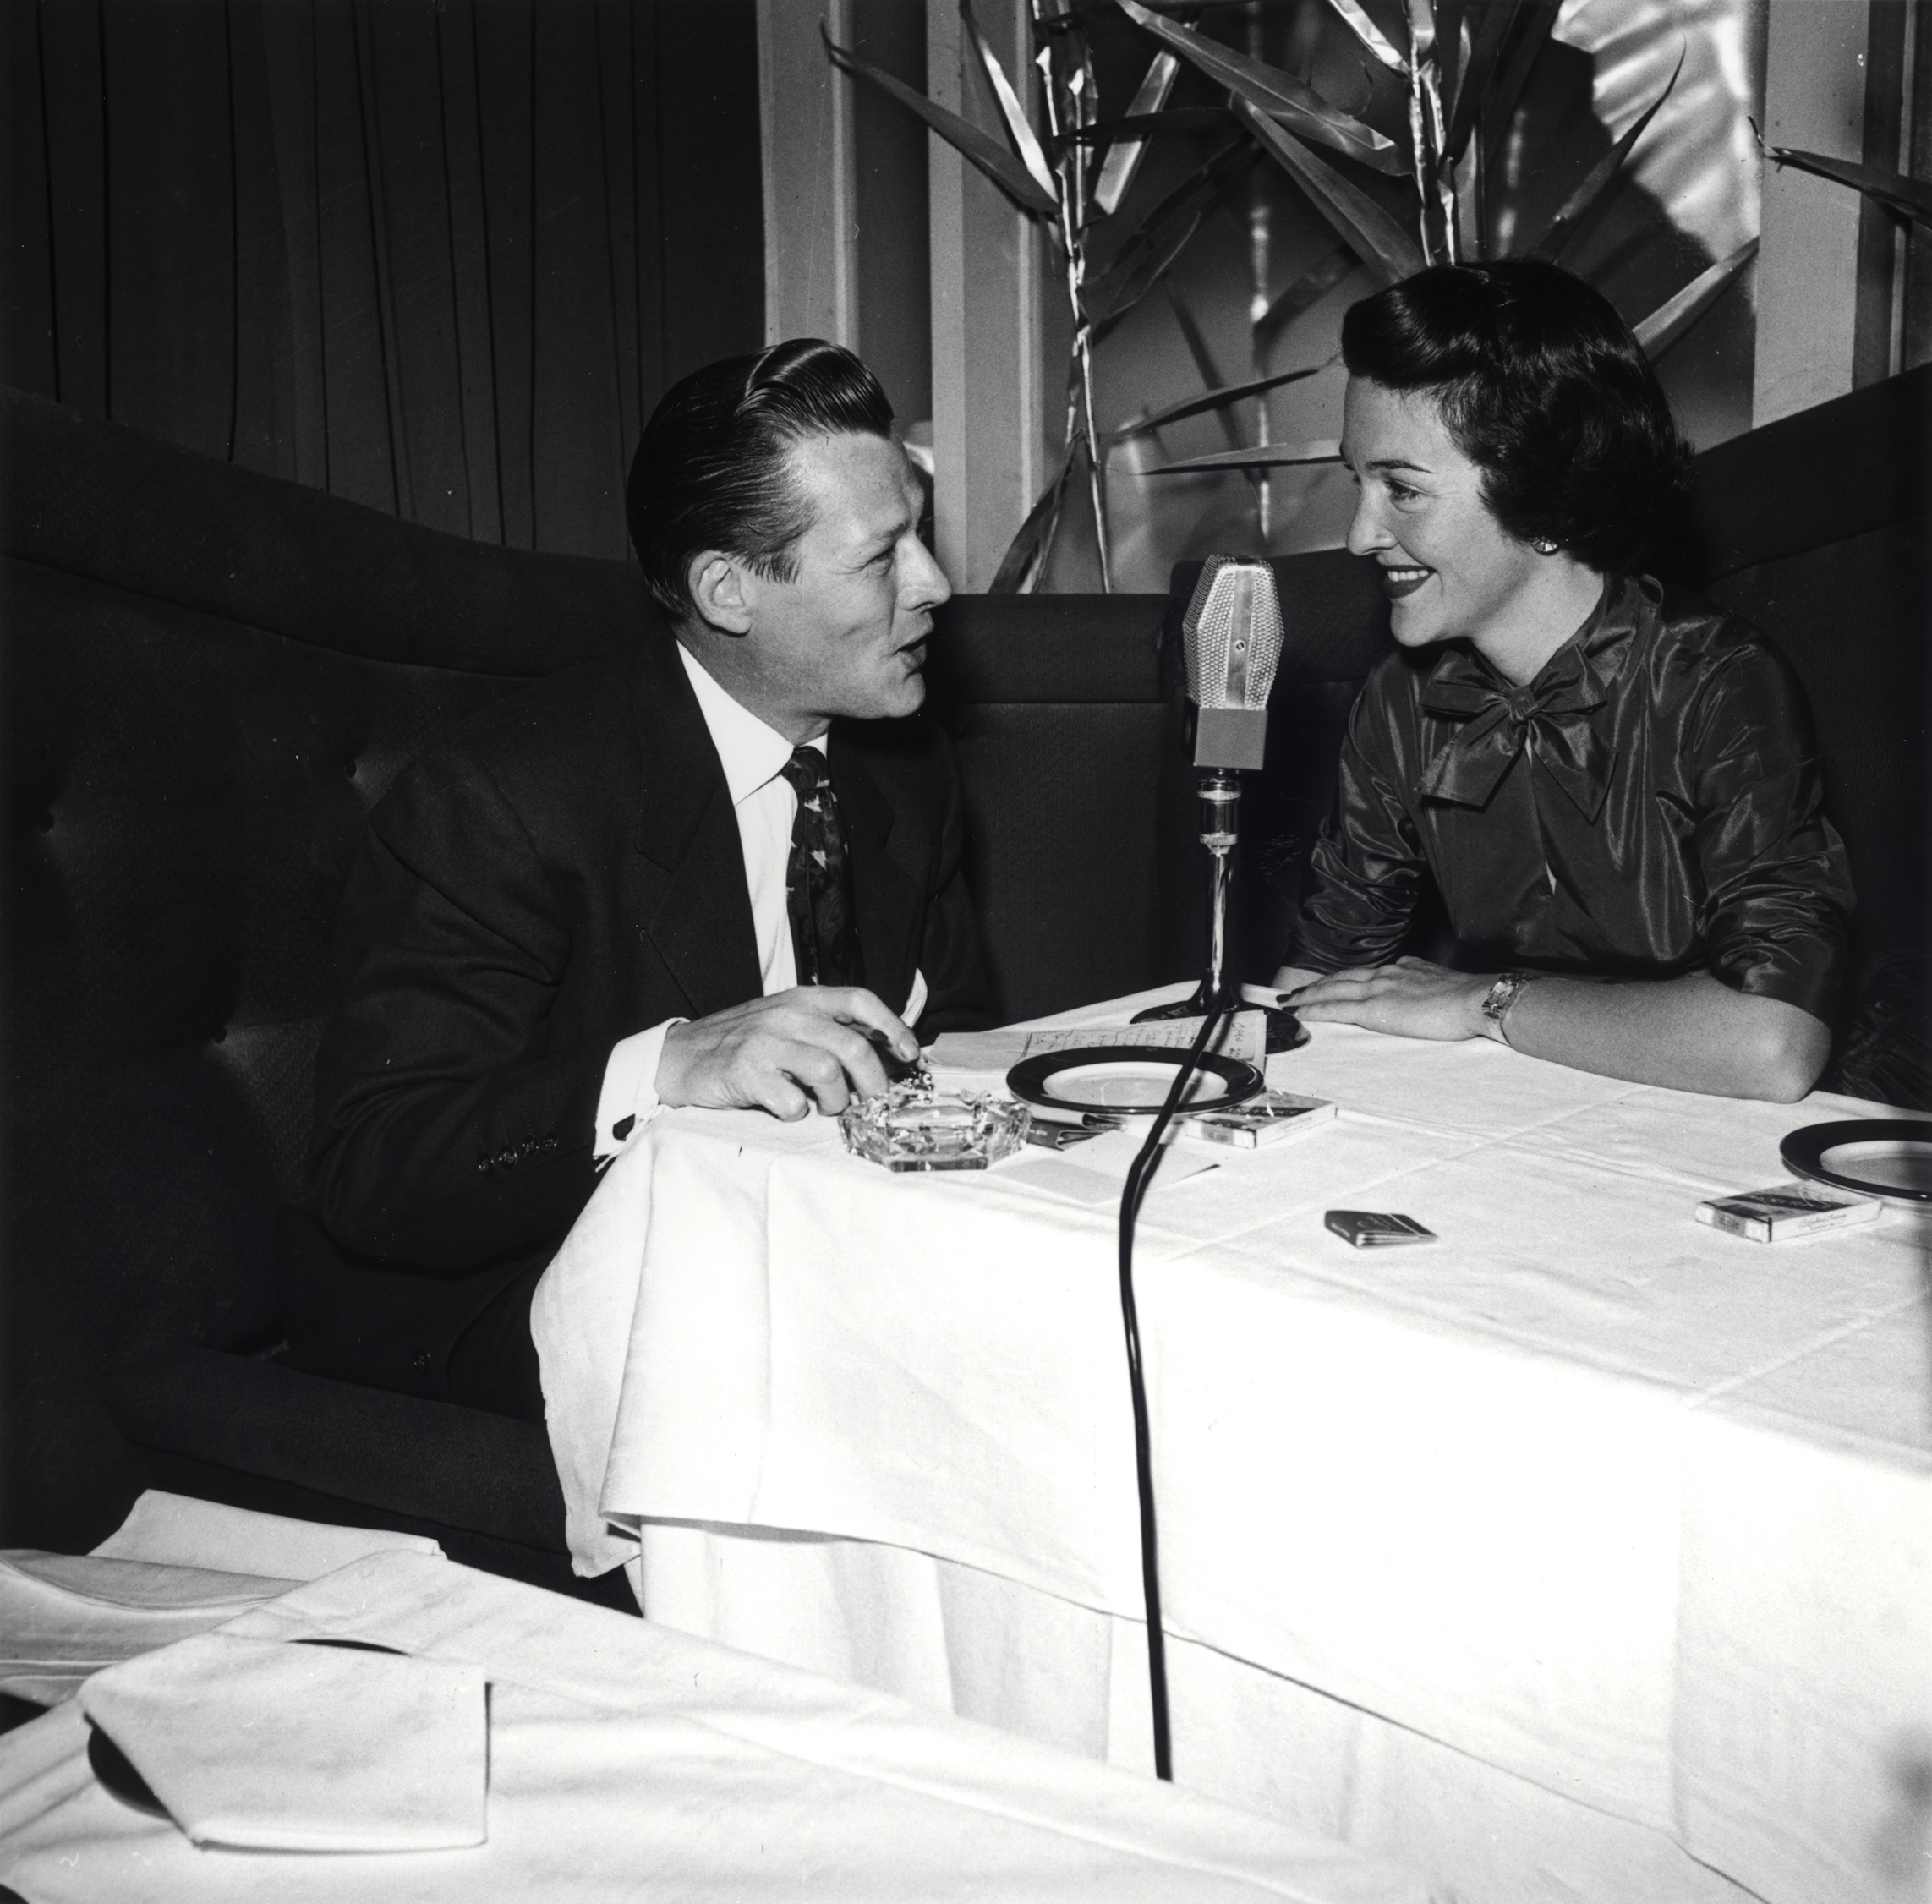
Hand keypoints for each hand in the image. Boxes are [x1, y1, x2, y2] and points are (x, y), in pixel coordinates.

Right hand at [656, 987, 920, 1119]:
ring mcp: (765, 1042)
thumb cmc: (741, 1044)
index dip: (892, 1026)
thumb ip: (825, 1030)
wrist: (680, 1058)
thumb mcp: (784, 1022)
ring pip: (829, 1074)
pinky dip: (798, 1114)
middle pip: (853, 1047)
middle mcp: (786, 1015)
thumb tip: (881, 1053)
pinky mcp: (745, 1073)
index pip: (860, 1000)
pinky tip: (787, 1109)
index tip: (909, 1054)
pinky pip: (792, 1102)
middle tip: (870, 1103)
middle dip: (873, 1083)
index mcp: (801, 999)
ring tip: (825, 1107)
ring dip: (836, 1101)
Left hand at [1279, 957, 1494, 1042]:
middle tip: (1295, 992)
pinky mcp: (1375, 1008)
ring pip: (1332, 990)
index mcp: (1402, 969)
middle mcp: (1386, 974)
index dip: (1342, 979)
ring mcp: (1378, 989)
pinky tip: (1299, 1014)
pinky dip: (1313, 1010)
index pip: (1363, 973)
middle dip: (1316, 985)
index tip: (1329, 984)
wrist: (1476, 999)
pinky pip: (1335, 1009)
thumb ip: (1423, 983)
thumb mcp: (1442, 983)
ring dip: (1307, 996)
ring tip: (1289, 1003)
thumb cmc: (1468, 998)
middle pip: (1340, 978)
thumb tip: (1418, 986)